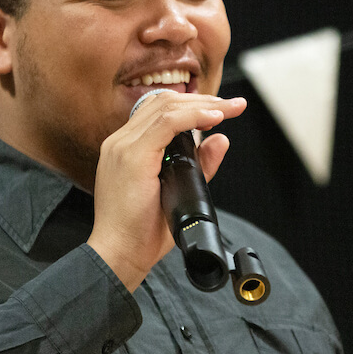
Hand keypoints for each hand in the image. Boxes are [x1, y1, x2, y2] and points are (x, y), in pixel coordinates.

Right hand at [88, 92, 246, 292]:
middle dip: (203, 99)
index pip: (159, 111)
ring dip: (203, 105)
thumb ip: (200, 165)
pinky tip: (214, 118)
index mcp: (126, 148)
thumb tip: (221, 139)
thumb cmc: (141, 231)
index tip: (221, 110)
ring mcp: (123, 146)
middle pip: (163, 102)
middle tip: (232, 105)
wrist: (120, 253)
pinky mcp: (132, 156)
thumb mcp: (179, 190)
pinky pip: (167, 123)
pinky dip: (193, 116)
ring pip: (166, 107)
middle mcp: (120, 142)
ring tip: (229, 109)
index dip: (192, 105)